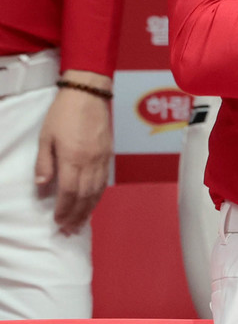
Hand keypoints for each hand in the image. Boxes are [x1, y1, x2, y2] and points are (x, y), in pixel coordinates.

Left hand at [36, 71, 112, 233]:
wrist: (88, 93)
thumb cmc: (63, 113)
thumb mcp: (45, 137)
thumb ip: (44, 163)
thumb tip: (42, 187)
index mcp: (73, 157)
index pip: (69, 192)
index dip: (64, 210)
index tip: (57, 222)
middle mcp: (90, 161)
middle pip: (85, 196)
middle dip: (77, 215)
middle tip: (69, 230)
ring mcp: (102, 158)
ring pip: (98, 190)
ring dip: (89, 209)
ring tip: (81, 223)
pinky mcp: (109, 153)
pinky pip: (105, 180)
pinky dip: (98, 195)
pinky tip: (92, 202)